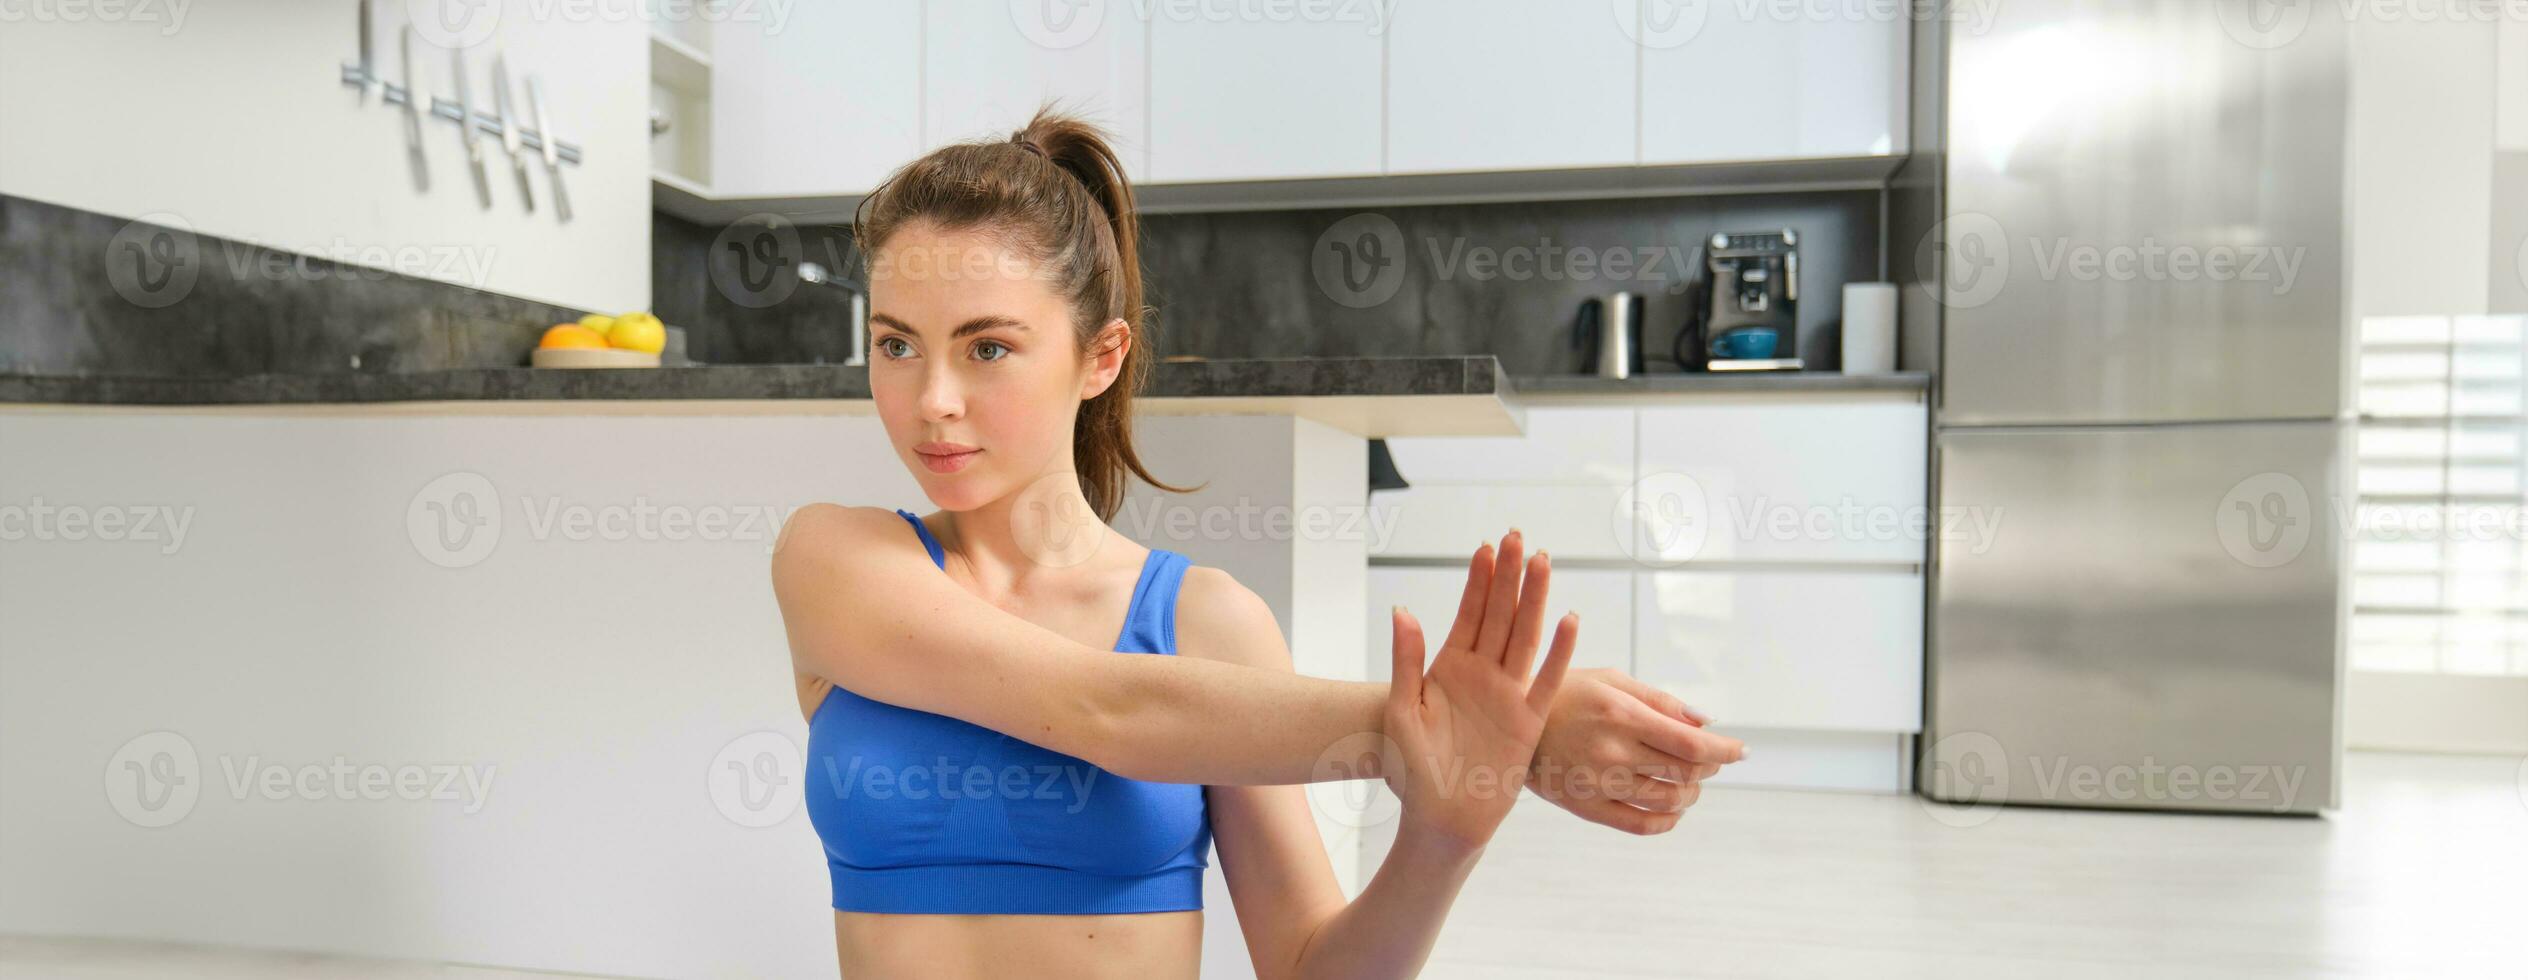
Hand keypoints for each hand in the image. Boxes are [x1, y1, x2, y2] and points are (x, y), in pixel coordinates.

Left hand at [1382, 529, 1576, 855]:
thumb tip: (1403, 611)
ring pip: (1524, 637)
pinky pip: (1547, 681)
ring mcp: (1507, 695)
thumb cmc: (1412, 768)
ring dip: (1534, 600)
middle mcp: (1482, 674)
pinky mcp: (1528, 720)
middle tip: (1518, 536)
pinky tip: (1569, 620)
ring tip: (1543, 561)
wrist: (1441, 816)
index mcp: (1448, 668)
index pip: (1468, 614)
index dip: (1477, 581)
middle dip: (1508, 576)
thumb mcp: (1402, 710)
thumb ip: (1406, 661)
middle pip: (1499, 615)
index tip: (1486, 547)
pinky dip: (1559, 652)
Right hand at [1525, 668, 1745, 834]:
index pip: (1690, 744)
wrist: (1506, 723)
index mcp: (1621, 715)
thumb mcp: (1610, 680)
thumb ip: (1660, 700)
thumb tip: (1707, 722)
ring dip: (1691, 791)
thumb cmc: (1564, 693)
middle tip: (1710, 759)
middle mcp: (1612, 752)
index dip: (1724, 751)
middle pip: (1685, 773)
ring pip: (1669, 800)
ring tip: (1688, 779)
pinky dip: (1668, 820)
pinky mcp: (1586, 808)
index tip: (1742, 752)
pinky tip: (1672, 807)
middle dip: (1709, 767)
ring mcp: (1599, 784)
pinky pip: (1642, 826)